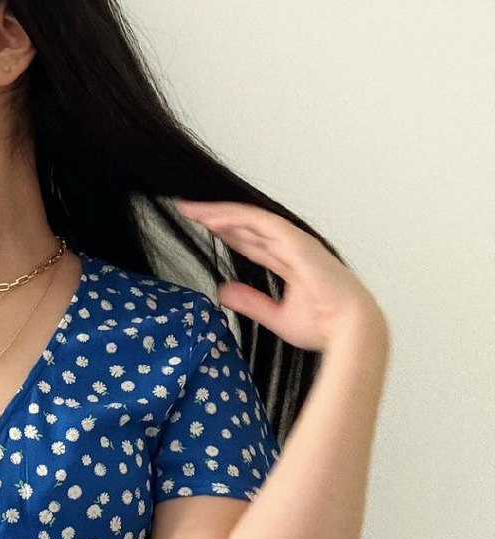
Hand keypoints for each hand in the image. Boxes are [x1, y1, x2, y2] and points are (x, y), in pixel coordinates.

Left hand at [172, 199, 387, 352]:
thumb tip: (222, 292)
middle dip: (216, 218)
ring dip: (219, 212)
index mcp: (290, 263)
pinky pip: (259, 222)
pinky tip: (212, 216)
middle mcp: (291, 247)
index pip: (251, 242)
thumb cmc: (324, 326)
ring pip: (249, 219)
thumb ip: (251, 302)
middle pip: (246, 226)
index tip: (201, 228)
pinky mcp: (295, 241)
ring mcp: (294, 241)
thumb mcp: (276, 316)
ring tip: (191, 209)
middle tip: (187, 210)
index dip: (227, 233)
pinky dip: (235, 217)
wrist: (350, 330)